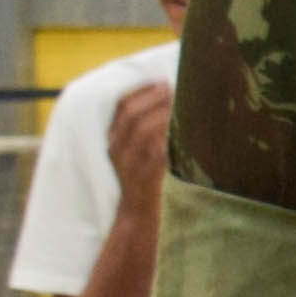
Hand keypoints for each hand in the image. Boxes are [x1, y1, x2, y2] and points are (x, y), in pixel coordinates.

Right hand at [103, 72, 176, 201]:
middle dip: (153, 97)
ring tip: (181, 102)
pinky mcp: (145, 176)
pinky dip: (170, 137)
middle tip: (172, 86)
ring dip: (164, 112)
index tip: (159, 81)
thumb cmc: (140, 180)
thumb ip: (142, 132)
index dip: (140, 91)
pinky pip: (158, 152)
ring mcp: (130, 163)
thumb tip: (165, 101)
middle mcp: (117, 149)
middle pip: (131, 114)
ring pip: (143, 130)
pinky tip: (183, 127)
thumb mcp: (133, 154)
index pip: (120, 107)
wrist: (135, 215)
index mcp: (112, 140)